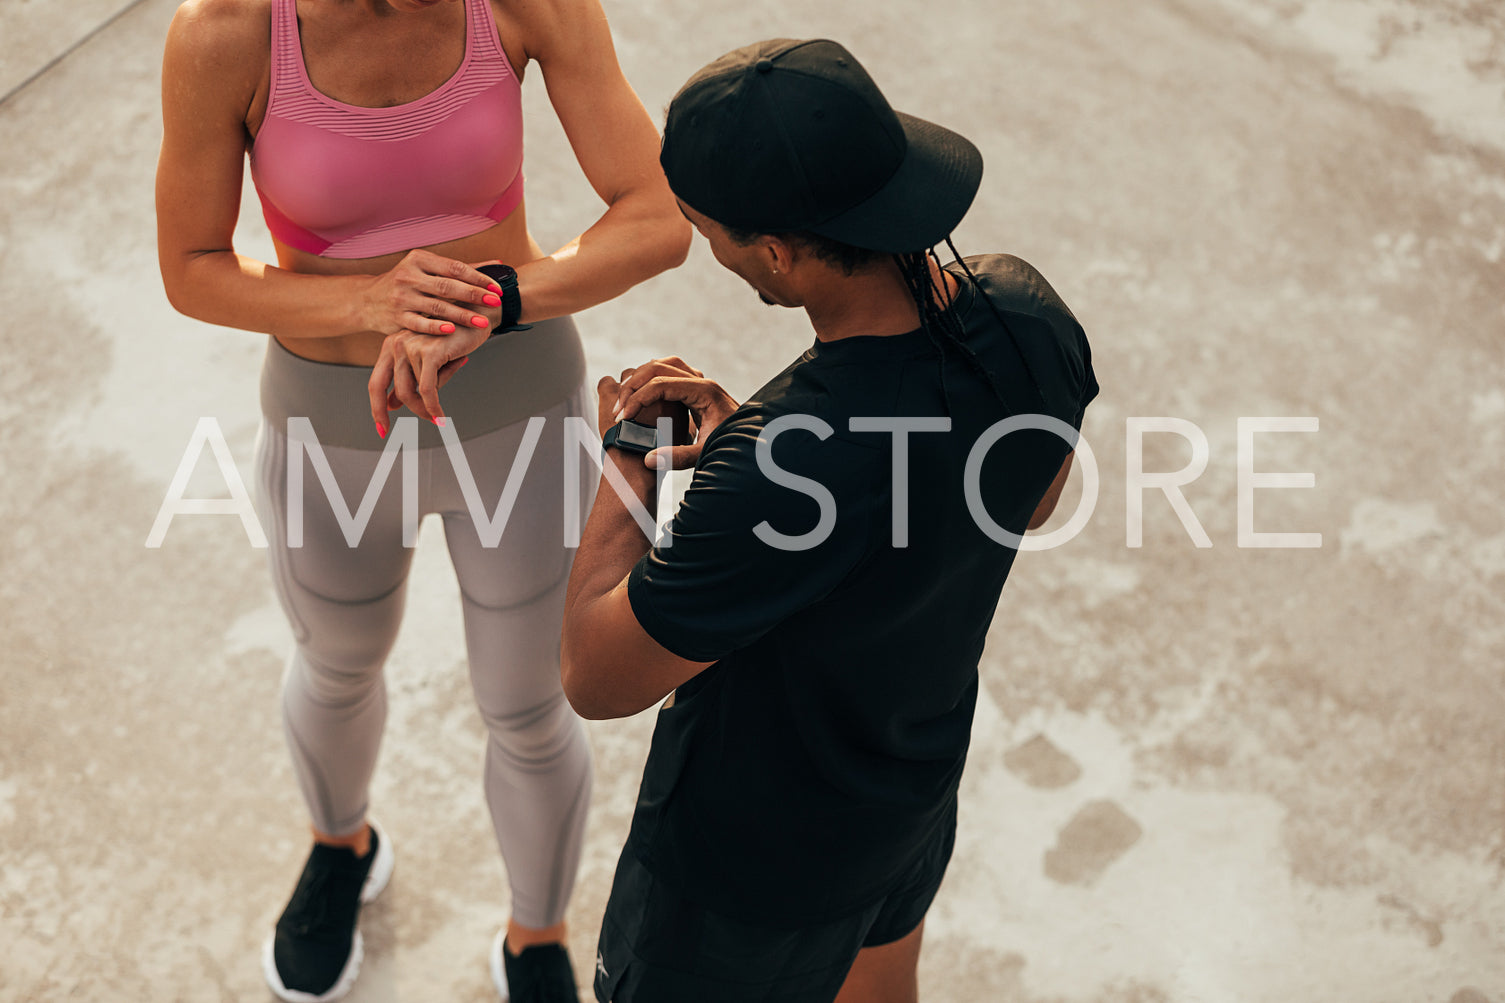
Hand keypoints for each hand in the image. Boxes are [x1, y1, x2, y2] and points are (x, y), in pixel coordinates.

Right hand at [357, 248, 503, 335]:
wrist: (367, 300)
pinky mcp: (396, 317)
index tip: (496, 288)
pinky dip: (435, 327)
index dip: (478, 278)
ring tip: (482, 321)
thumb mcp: (428, 269)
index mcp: (419, 259)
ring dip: (462, 314)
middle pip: (447, 286)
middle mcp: (408, 276)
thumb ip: (461, 268)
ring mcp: (401, 297)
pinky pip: (418, 323)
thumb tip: (497, 263)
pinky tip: (452, 330)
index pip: (454, 267)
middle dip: (474, 295)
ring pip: (436, 306)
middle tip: (495, 303)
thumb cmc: (406, 283)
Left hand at [367, 323, 487, 430]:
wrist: (474, 317)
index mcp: (391, 345)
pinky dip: (434, 407)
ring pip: (414, 392)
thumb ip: (408, 380)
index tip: (381, 429)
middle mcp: (397, 344)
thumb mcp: (425, 361)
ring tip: (439, 413)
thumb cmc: (451, 339)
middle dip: (405, 412)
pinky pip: (429, 390)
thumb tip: (390, 404)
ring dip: (428, 407)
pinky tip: (440, 416)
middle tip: (415, 425)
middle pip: (395, 390)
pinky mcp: (430, 352)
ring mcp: (412, 347)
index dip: (377, 408)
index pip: (376, 382)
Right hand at [609, 357, 739, 469]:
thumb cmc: (733, 446)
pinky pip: (667, 374)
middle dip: (633, 387)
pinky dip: (649, 382)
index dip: (638, 400)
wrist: (755, 442)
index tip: (622, 418)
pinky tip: (639, 400)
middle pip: (657, 367)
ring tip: (624, 402)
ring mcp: (699, 381)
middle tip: (617, 410)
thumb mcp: (706, 454)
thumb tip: (648, 459)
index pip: (661, 384)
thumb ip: (679, 457)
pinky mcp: (696, 388)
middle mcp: (702, 381)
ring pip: (661, 366)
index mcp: (704, 392)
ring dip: (640, 380)